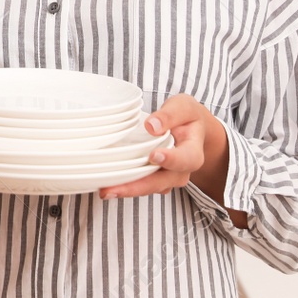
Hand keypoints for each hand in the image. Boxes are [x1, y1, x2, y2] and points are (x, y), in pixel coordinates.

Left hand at [98, 94, 232, 213]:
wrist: (192, 130)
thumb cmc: (186, 117)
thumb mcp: (183, 107)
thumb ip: (170, 115)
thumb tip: (152, 126)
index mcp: (193, 151)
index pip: (186, 159)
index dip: (171, 160)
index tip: (154, 155)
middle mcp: (181, 170)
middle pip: (162, 182)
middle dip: (136, 187)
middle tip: (111, 189)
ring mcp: (168, 178)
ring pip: (148, 187)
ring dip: (127, 190)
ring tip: (105, 191)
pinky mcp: (154, 179)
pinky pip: (141, 186)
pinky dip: (125, 186)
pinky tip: (107, 185)